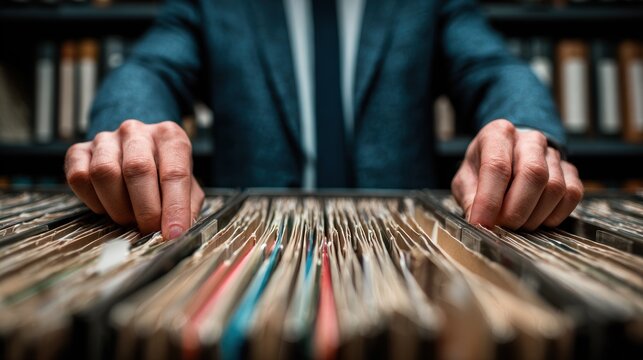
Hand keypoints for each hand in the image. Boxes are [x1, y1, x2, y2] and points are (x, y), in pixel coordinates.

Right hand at [65, 119, 204, 238]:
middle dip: (145, 209)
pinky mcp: (79, 150)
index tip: (173, 233)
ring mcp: (106, 139)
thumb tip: (178, 232)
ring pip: (104, 172)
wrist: (137, 154)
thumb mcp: (187, 187)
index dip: (174, 207)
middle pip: (137, 169)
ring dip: (118, 206)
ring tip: (129, 217)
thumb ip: (187, 207)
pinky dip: (93, 200)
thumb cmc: (164, 173)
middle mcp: (137, 132)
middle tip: (149, 230)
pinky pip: (79, 178)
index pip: (174, 173)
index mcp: (169, 137)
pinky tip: (107, 205)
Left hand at [451, 119, 582, 230]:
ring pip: (555, 187)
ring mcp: (553, 153)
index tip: (482, 223)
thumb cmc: (483, 167)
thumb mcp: (466, 179)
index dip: (489, 200)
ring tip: (516, 224)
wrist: (508, 155)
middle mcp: (529, 139)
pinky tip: (536, 219)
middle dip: (517, 209)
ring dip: (535, 215)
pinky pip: (571, 195)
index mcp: (498, 134)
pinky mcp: (570, 170)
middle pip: (534, 173)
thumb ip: (470, 199)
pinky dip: (554, 215)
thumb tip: (478, 222)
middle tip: (503, 227)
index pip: (497, 166)